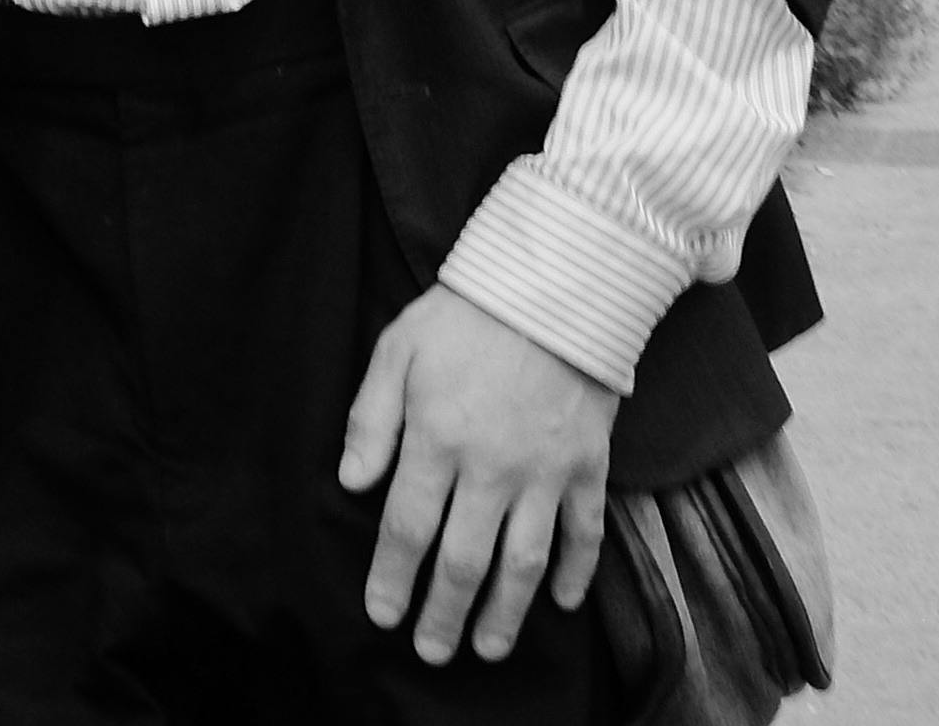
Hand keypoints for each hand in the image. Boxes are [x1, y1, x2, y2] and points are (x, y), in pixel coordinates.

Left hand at [339, 286, 615, 665]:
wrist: (552, 285)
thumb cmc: (462, 316)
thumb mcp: (395, 350)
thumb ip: (370, 419)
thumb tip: (350, 483)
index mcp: (436, 438)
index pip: (407, 528)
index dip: (393, 578)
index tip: (383, 614)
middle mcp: (491, 468)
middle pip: (464, 560)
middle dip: (443, 614)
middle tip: (432, 654)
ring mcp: (546, 472)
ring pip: (525, 563)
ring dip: (506, 613)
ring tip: (487, 648)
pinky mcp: (589, 467)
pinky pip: (585, 534)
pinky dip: (576, 574)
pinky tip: (560, 603)